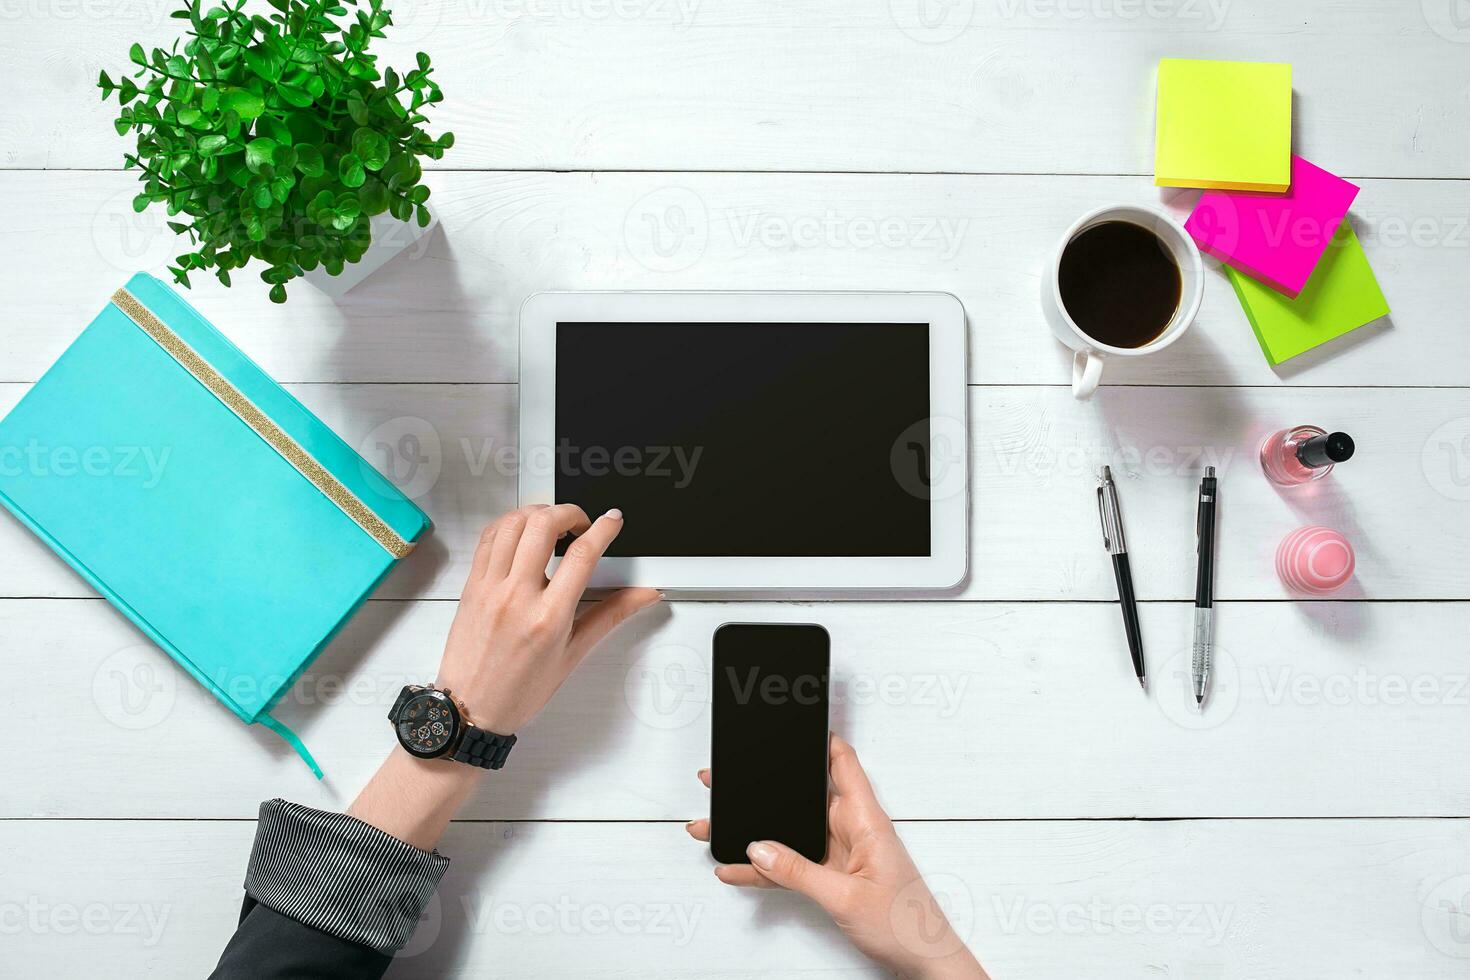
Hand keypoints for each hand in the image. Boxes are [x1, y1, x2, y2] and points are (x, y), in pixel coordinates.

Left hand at [435, 503, 661, 732]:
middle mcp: (517, 597)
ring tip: (551, 523)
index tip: (612, 521)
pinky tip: (521, 533)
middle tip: (581, 524)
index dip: (603, 529)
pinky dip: (508, 524)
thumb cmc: (519, 690)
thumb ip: (611, 615)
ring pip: (512, 524)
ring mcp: (490, 588)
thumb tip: (644, 595)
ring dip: (537, 512)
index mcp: (548, 618)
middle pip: (543, 525)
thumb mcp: (573, 654)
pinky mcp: (471, 586)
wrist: (470, 709)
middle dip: (569, 512)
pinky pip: (489, 538)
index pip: (582, 555)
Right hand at [686, 735, 987, 979]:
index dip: (817, 740)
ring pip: (790, 831)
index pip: (841, 763)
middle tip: (727, 781)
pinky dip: (764, 866)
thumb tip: (761, 847)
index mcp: (865, 820)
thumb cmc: (906, 924)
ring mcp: (840, 851)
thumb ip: (799, 872)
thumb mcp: (845, 897)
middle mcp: (852, 829)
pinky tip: (735, 867)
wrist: (922, 960)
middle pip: (803, 796)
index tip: (788, 725)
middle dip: (765, 789)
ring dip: (755, 831)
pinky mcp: (832, 874)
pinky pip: (791, 863)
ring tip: (714, 824)